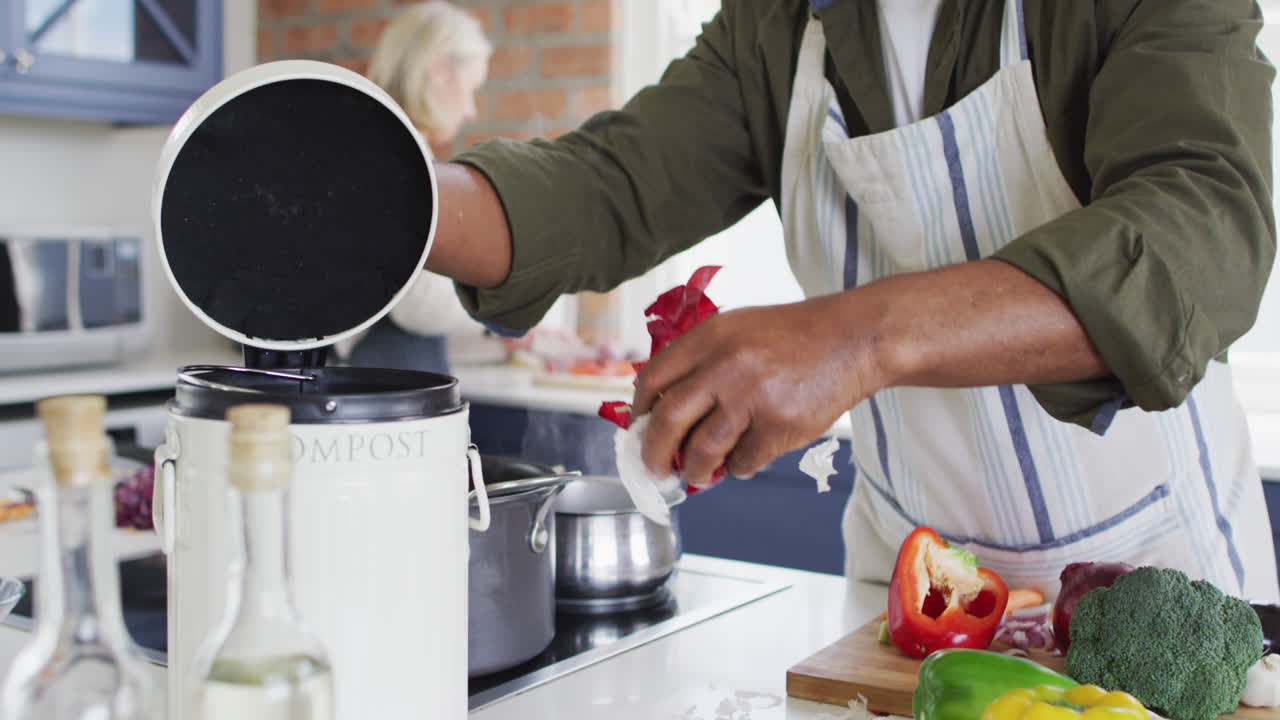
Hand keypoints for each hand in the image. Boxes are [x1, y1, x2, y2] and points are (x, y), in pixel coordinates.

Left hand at [631, 291, 890, 486]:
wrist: (853, 339)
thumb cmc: (794, 338)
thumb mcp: (738, 330)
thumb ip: (701, 362)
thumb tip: (664, 413)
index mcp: (709, 337)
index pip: (654, 379)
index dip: (640, 411)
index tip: (640, 430)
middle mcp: (726, 364)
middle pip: (668, 420)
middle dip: (653, 453)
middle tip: (654, 469)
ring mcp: (753, 396)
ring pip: (703, 450)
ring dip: (694, 471)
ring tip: (697, 475)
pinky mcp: (780, 424)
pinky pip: (744, 461)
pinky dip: (738, 468)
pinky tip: (745, 459)